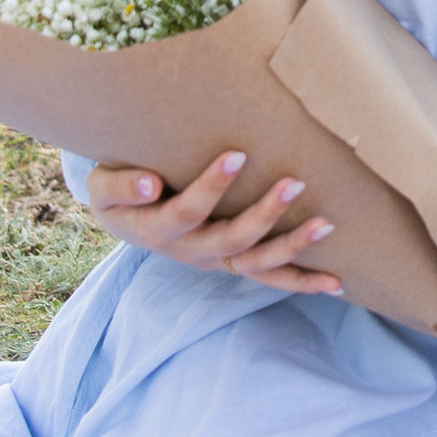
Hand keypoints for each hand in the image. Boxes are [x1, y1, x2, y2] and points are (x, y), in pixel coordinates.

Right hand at [83, 151, 342, 294]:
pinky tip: (335, 282)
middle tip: (294, 182)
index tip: (238, 154)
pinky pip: (269, 277)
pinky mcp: (234, 263)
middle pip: (232, 239)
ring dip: (293, 247)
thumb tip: (149, 183)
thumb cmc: (118, 191)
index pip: (188, 210)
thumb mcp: (102, 187)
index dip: (212, 185)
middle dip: (265, 213)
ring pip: (258, 263)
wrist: (125, 215)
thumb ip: (120, 185)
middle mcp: (192, 252)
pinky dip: (302, 281)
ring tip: (326, 225)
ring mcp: (216, 261)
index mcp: (159, 230)